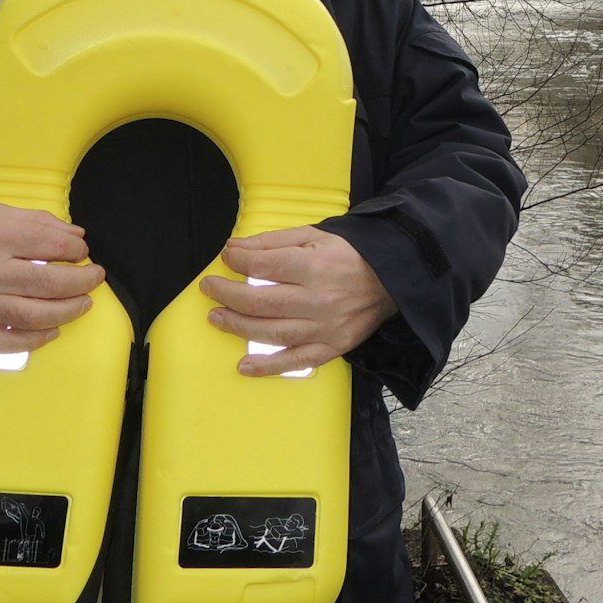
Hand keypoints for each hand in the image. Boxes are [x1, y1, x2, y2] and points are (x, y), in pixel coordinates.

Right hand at [0, 202, 106, 351]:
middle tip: (95, 278)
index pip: (49, 244)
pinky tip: (52, 332)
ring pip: (33, 316)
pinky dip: (33, 341)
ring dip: (67, 312)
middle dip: (81, 281)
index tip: (83, 252)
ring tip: (83, 304)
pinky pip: (4, 343)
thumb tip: (75, 237)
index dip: (74, 250)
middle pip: (48, 283)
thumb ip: (34, 222)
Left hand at [199, 226, 398, 376]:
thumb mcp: (314, 235)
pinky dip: (268, 367)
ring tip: (217, 318)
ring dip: (238, 327)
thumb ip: (272, 242)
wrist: (393, 277)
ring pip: (272, 332)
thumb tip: (235, 248)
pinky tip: (245, 367)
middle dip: (228, 295)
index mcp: (315, 265)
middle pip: (261, 301)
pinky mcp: (334, 346)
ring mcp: (326, 327)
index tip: (226, 258)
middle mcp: (319, 299)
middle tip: (210, 289)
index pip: (263, 265)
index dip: (237, 261)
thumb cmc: (351, 254)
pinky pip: (297, 361)